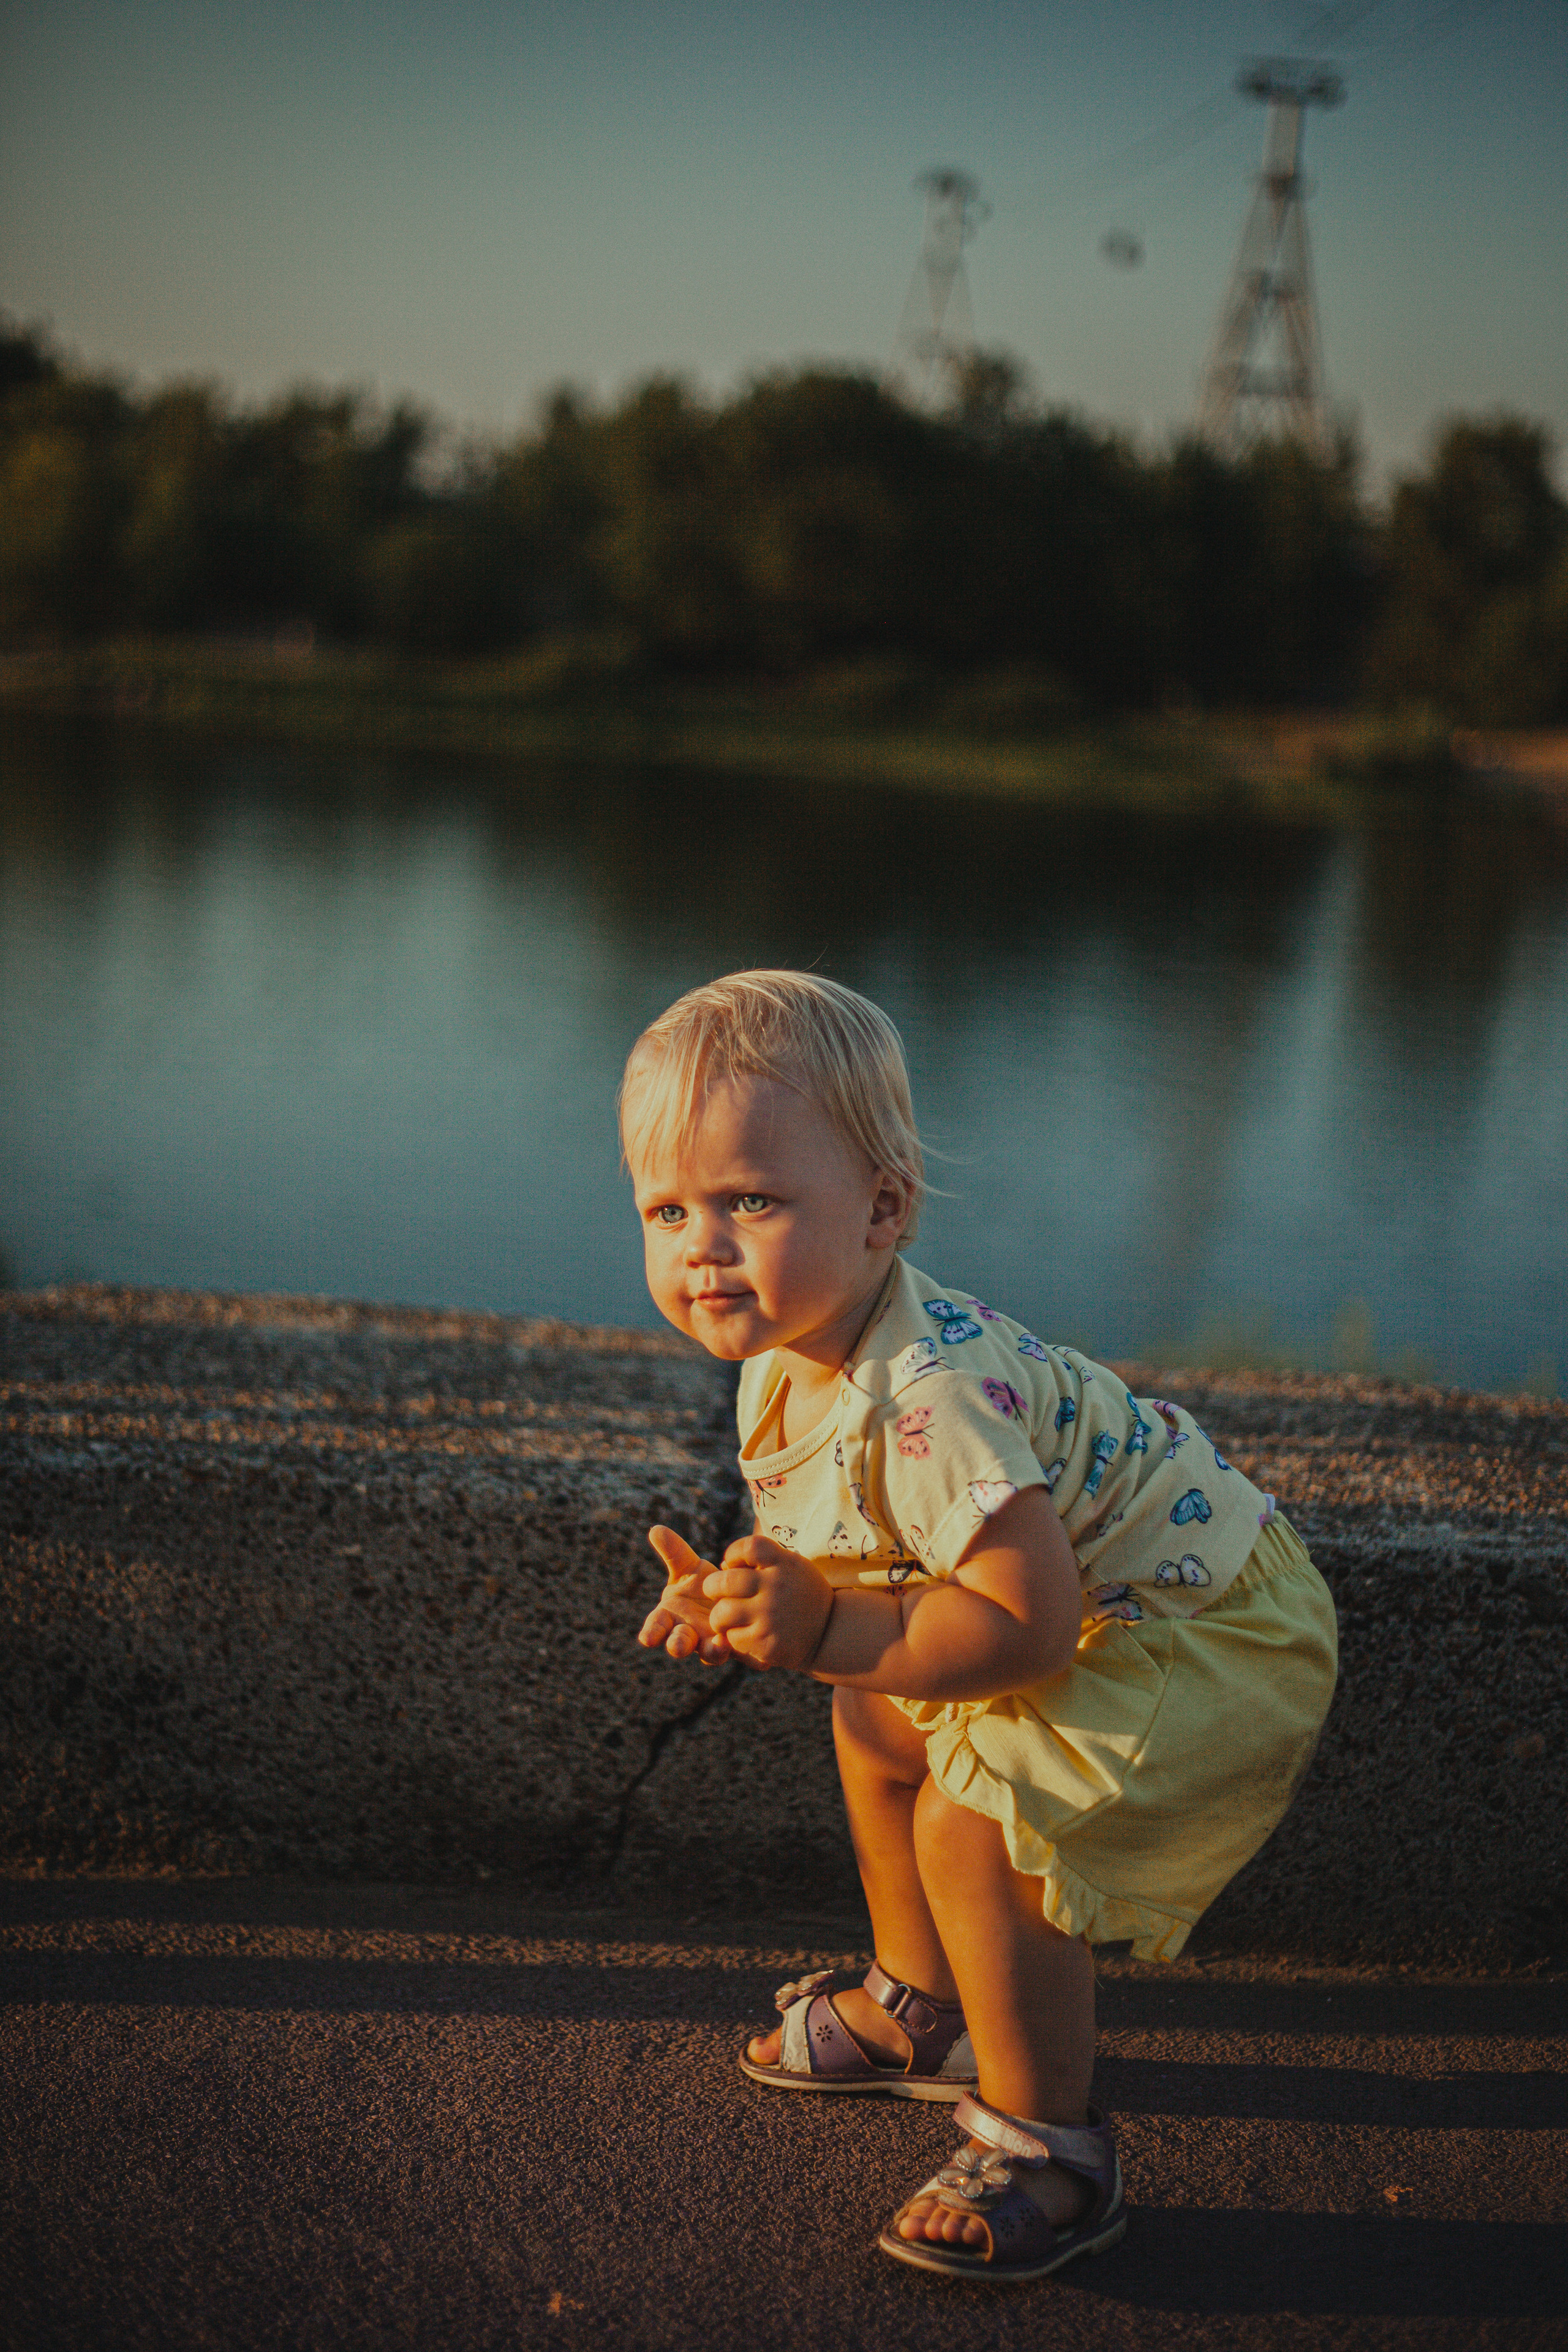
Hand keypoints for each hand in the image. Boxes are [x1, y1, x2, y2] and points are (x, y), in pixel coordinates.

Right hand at [639, 1525, 733, 1663]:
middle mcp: (687, 1633)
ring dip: (710, 1651)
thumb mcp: (689, 1567)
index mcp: (670, 1617)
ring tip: (716, 1645)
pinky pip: (730, 1651)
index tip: (647, 1638)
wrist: (735, 1596)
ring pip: (706, 1653)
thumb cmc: (703, 1584)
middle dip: (677, 1645)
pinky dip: (730, 1647)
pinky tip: (733, 1640)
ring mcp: (709, 1642)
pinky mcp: (731, 1645)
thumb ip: (674, 1551)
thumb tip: (655, 1529)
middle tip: (678, 1646)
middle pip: (678, 1644)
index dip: (652, 1632)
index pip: (656, 1627)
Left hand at [702, 1532, 833, 1672]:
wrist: (829, 1632)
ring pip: (722, 1613)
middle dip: (712, 1587)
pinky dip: (732, 1637)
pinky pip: (732, 1638)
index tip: (732, 1564)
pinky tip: (743, 1634)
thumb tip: (723, 1566)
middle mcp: (777, 1587)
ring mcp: (771, 1617)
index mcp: (785, 1563)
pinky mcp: (766, 1644)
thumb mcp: (791, 1566)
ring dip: (719, 1617)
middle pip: (724, 1581)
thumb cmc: (800, 1594)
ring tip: (724, 1618)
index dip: (733, 1552)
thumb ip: (760, 1561)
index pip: (748, 1547)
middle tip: (714, 1593)